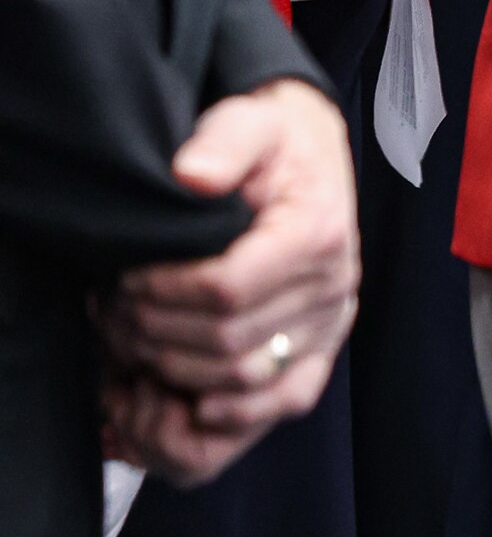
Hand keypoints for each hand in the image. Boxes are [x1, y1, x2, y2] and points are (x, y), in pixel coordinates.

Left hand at [97, 79, 356, 467]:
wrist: (309, 158)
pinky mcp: (321, 350)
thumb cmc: (273, 144)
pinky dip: (233, 417)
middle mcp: (335, 286)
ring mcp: (331, 325)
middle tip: (111, 306)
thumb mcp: (249, 120)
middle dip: (153, 329)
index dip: (161, 291)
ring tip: (132, 337)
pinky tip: (188, 404)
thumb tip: (194, 176)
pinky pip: (285, 403)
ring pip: (242, 378)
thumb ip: (224, 140)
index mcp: (319, 234)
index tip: (124, 274)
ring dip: (172, 369)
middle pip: (227, 340)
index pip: (228, 289)